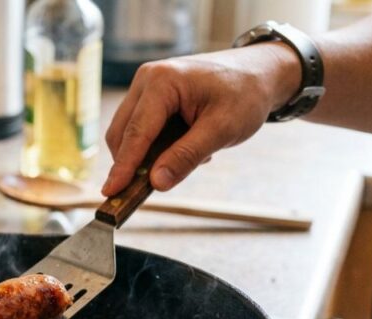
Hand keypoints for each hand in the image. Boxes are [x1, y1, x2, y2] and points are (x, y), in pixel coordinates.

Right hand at [102, 44, 300, 195]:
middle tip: (149, 190)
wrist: (260, 73)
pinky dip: (154, 145)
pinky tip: (184, 145)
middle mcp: (147, 79)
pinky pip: (140, 128)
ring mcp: (146, 85)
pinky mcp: (150, 95)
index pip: (136, 132)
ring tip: (189, 155)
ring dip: (146, 154)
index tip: (111, 192)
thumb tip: (156, 183)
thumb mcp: (222, 129)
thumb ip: (187, 156)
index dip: (124, 166)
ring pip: (127, 132)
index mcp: (162, 82)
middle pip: (122, 133)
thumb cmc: (245, 95)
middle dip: (132, 163)